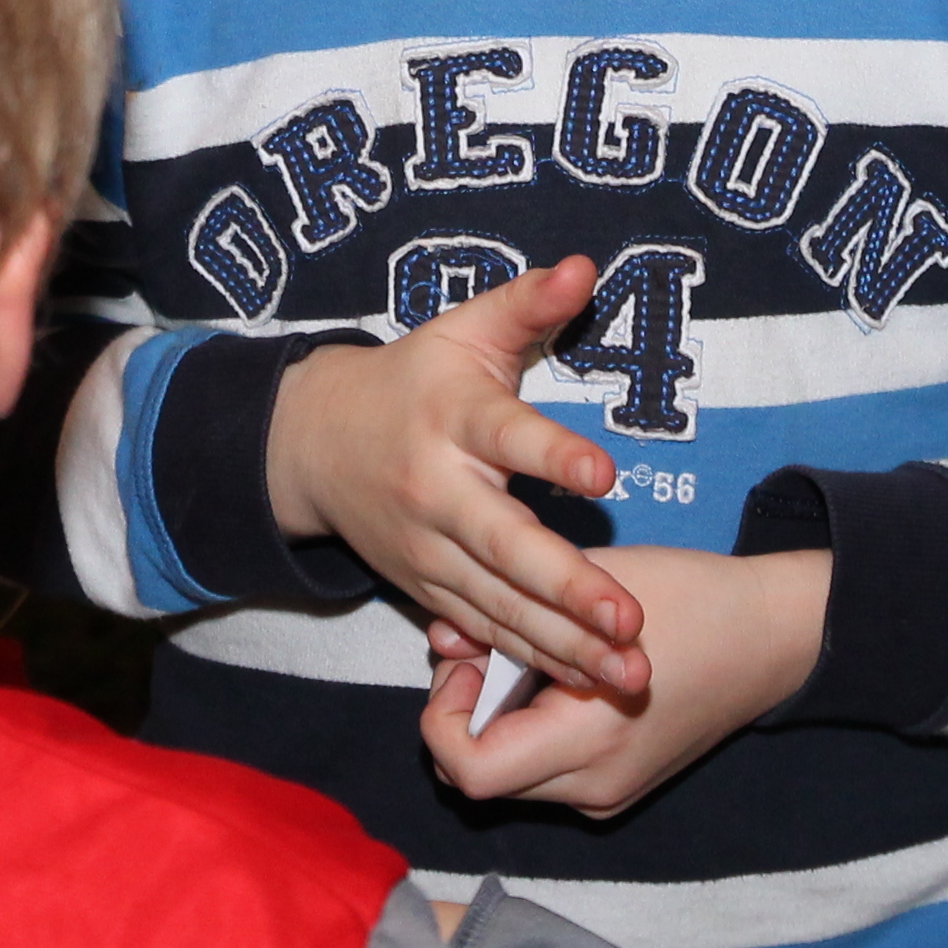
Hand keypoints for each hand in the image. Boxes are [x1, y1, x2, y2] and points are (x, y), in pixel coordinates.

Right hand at [268, 258, 646, 694]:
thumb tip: (587, 266)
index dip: (552, 454)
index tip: (603, 471)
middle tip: (631, 618)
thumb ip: (526, 303)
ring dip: (568, 644)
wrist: (316, 444)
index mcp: (452, 420)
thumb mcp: (463, 330)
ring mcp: (429, 551)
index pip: (507, 436)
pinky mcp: (427, 590)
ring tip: (632, 671)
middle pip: (506, 545)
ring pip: (501, 605)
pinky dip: (534, 661)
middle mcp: (438, 492)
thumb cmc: (414, 380)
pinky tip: (588, 682)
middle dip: (570, 587)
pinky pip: (485, 632)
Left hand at [419, 543, 827, 816]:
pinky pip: (540, 773)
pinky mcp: (616, 788)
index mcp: (591, 742)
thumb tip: (440, 640)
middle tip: (484, 652)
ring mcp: (608, 796)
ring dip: (491, 722)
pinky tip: (549, 679)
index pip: (470, 771)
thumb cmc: (688, 599)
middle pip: (479, 779)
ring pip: (506, 778)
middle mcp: (595, 787)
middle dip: (461, 714)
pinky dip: (523, 730)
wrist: (772, 638)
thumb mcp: (590, 590)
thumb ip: (511, 615)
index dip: (444, 715)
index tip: (468, 660)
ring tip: (521, 658)